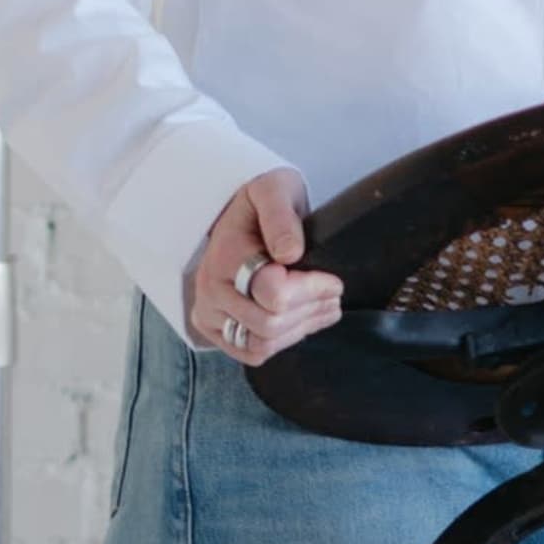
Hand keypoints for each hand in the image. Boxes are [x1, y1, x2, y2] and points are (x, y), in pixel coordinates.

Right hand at [186, 171, 343, 366]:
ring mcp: (210, 313)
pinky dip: (282, 342)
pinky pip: (252, 353)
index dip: (312, 291)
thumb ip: (280, 216)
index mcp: (225, 256)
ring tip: (324, 308)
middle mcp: (210, 289)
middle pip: (270, 324)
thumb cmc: (262, 203)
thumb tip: (289, 253)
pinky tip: (300, 321)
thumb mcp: (274, 190)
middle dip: (310, 310)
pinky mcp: (216, 330)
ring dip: (300, 329)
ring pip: (263, 343)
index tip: (333, 281)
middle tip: (333, 295)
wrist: (240, 216)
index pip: (273, 295)